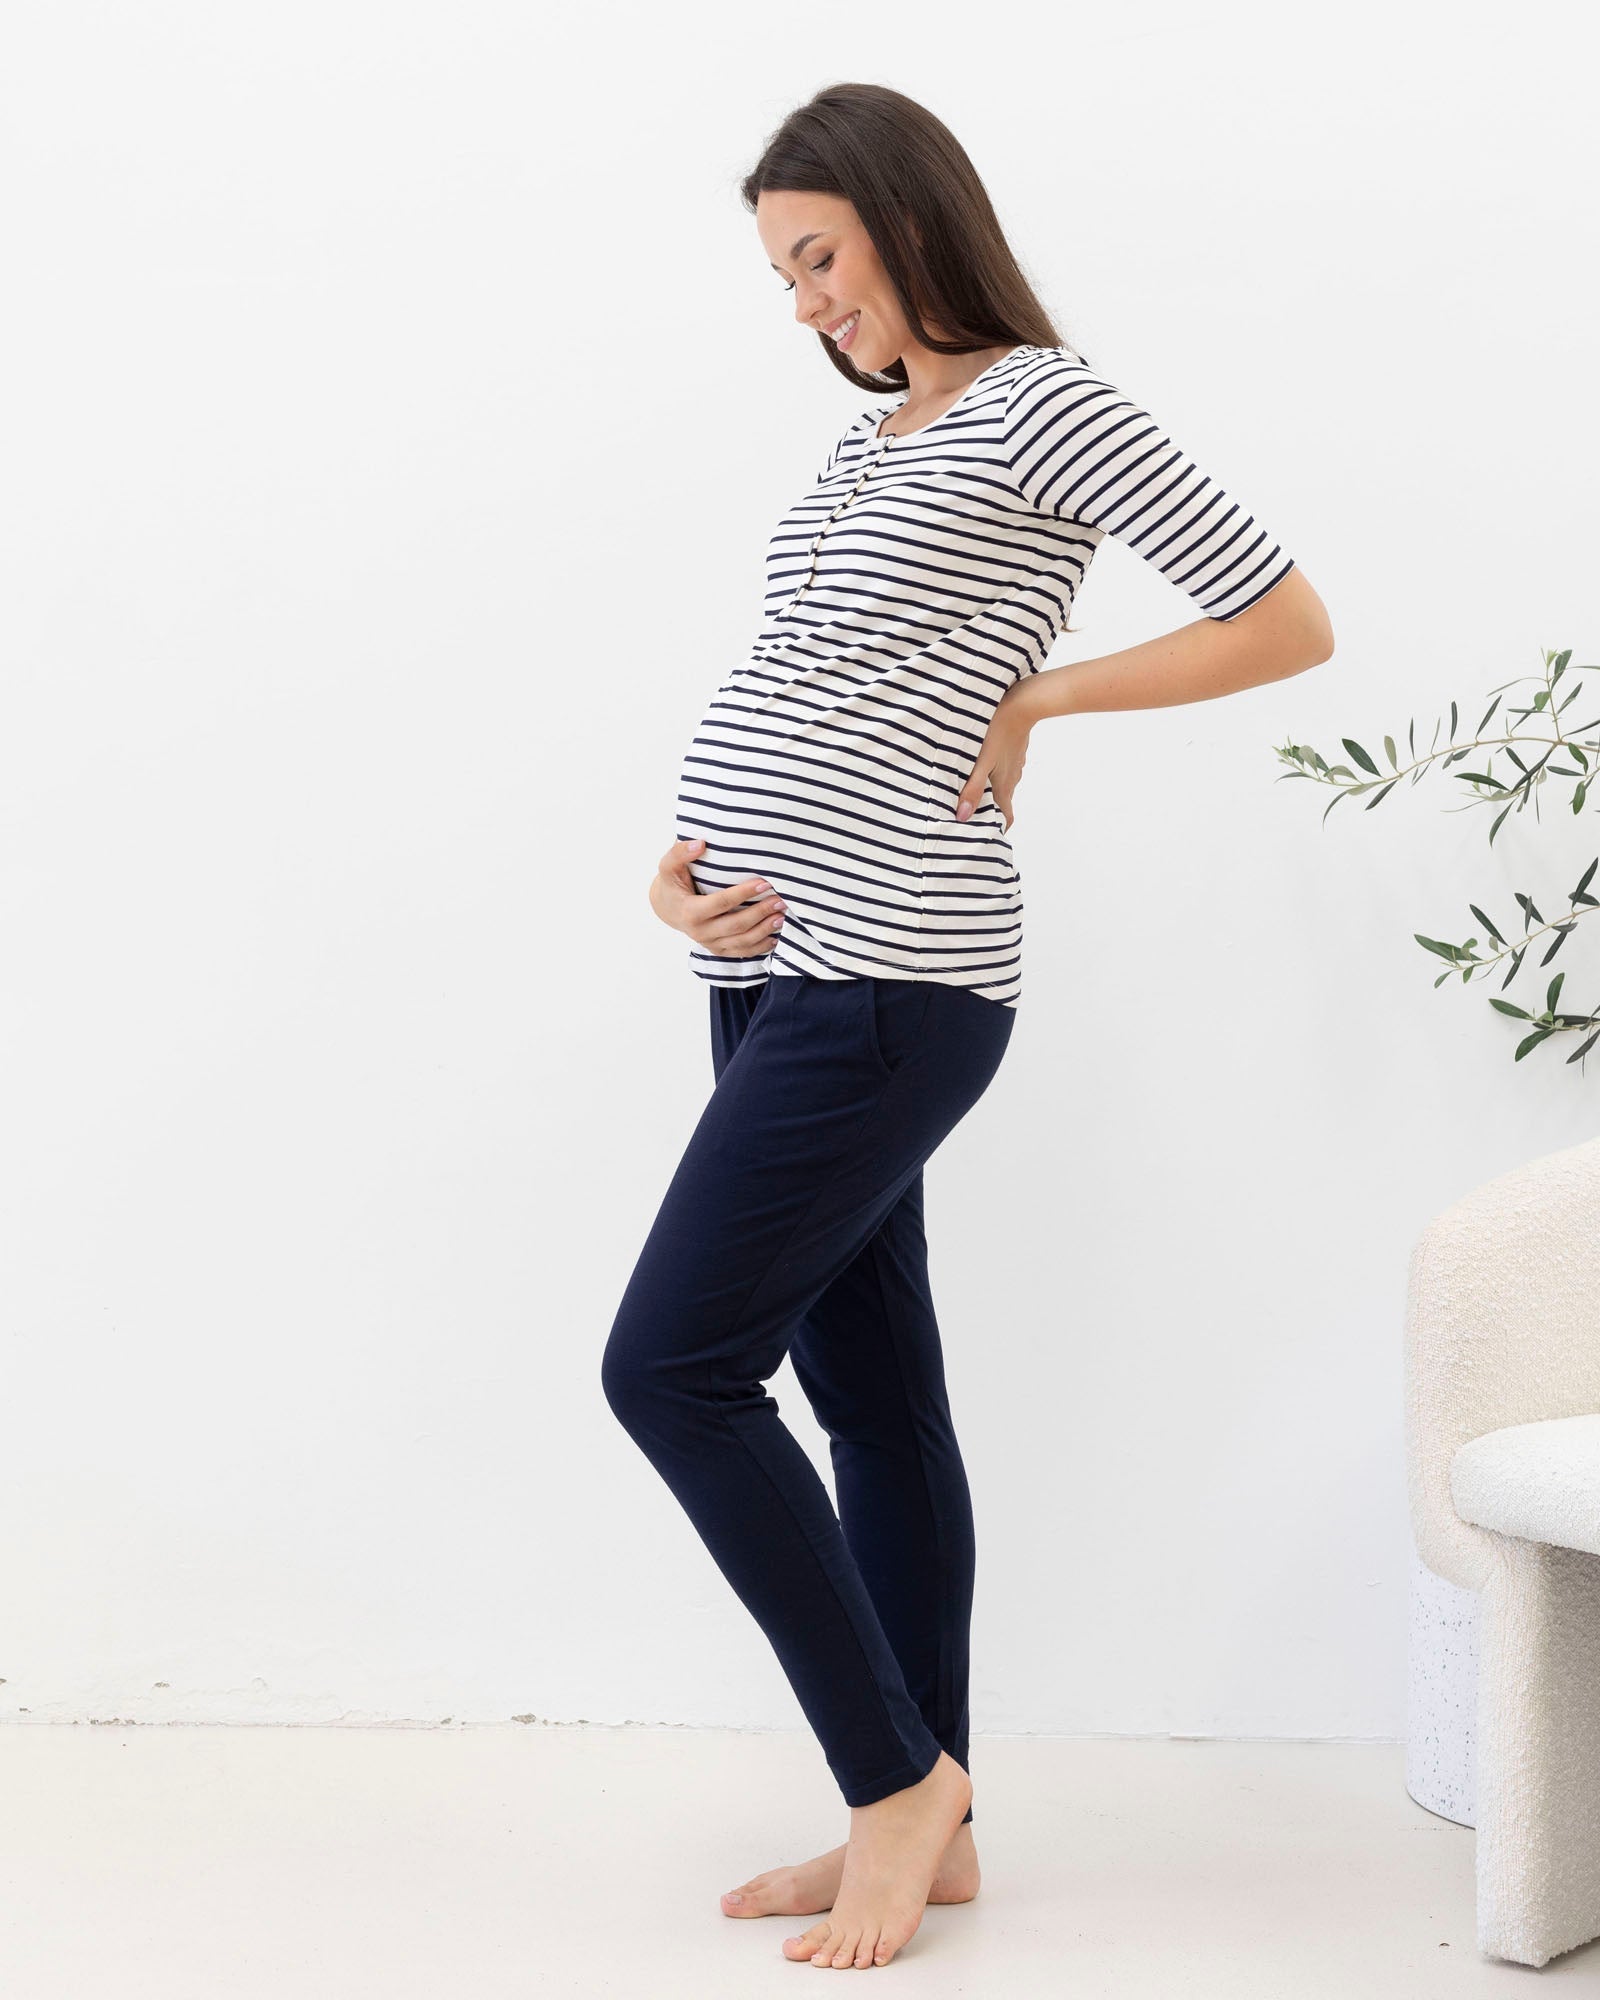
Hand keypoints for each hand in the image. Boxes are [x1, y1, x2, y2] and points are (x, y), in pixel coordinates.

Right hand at [650, 838, 786, 957]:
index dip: (744, 894)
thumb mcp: (669, 866)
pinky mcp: (718, 949)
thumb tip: (700, 844)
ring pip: (742, 941)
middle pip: (736, 925)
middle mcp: (700, 932)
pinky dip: (760, 946)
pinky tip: (775, 936)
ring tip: (781, 916)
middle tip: (780, 900)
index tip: (764, 883)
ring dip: (764, 930)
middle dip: (760, 913)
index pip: (721, 903)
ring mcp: (710, 943)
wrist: (668, 908)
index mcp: (690, 912)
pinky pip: (742, 952)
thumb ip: (680, 853)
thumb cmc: (673, 884)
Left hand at [953, 679, 1037, 829]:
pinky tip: (983, 762)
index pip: (1006, 817)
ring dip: (990, 789)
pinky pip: (1005, 766)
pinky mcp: (1014, 749)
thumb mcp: (980, 762)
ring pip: (1003, 782)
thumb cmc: (998, 732)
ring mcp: (1015, 763)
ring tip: (971, 786)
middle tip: (971, 811)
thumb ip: (972, 789)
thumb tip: (962, 817)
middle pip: (1002, 801)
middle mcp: (1012, 777)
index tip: (986, 833)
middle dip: (989, 809)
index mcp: (1004, 785)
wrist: (1023, 702)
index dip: (997, 828)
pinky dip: (994, 771)